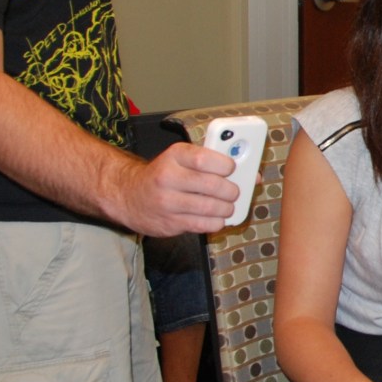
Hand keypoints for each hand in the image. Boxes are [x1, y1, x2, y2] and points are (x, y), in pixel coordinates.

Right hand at [114, 141, 243, 237]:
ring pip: (210, 207)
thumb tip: (252, 176)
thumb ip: (213, 163)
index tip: (233, 169)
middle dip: (231, 190)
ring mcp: (167, 202)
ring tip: (228, 206)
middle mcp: (167, 177)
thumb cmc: (164, 174)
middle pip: (211, 185)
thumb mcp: (182, 159)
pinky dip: (216, 222)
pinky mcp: (169, 223)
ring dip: (227, 208)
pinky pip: (202, 225)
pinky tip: (217, 218)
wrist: (129, 195)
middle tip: (234, 192)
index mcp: (174, 156)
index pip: (204, 159)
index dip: (225, 165)